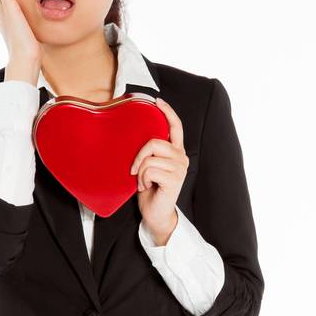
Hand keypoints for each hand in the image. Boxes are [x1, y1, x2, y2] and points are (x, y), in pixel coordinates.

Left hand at [130, 97, 188, 244]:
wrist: (155, 214)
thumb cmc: (150, 190)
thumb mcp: (149, 166)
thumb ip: (149, 152)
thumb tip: (134, 136)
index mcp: (176, 152)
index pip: (176, 126)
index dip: (167, 112)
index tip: (157, 101)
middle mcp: (181, 157)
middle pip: (154, 142)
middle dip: (139, 156)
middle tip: (134, 170)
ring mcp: (179, 168)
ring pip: (150, 158)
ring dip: (139, 172)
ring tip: (143, 182)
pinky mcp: (174, 179)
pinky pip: (149, 170)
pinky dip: (142, 179)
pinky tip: (146, 187)